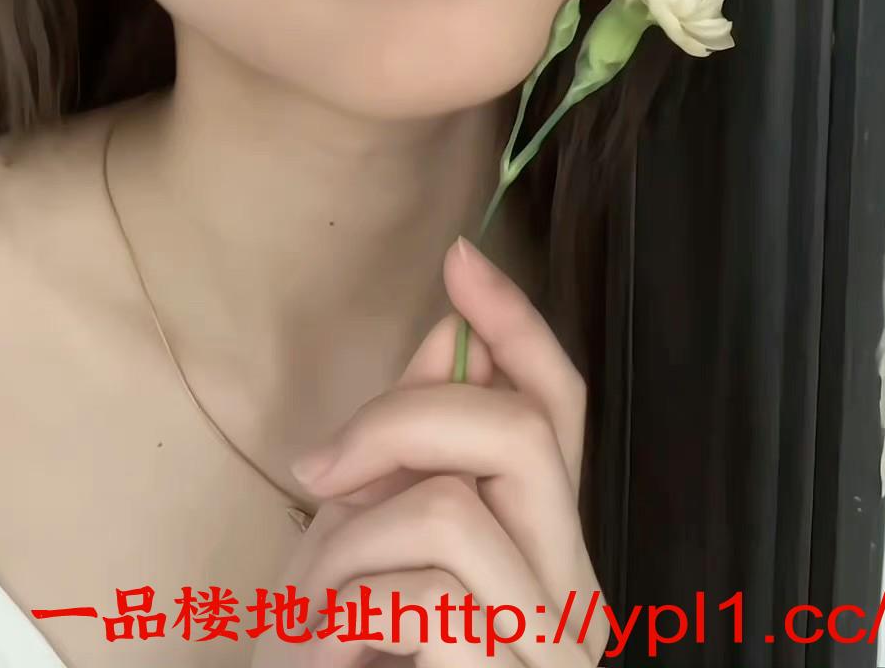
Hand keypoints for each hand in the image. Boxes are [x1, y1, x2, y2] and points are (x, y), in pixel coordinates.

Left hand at [250, 237, 608, 665]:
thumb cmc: (349, 665)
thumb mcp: (372, 541)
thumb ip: (416, 450)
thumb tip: (444, 335)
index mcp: (545, 546)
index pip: (558, 409)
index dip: (515, 325)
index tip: (462, 257)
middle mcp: (573, 593)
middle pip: (518, 431)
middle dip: (404, 417)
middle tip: (319, 468)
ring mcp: (550, 648)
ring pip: (450, 508)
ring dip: (347, 541)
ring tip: (311, 606)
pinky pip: (417, 596)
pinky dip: (342, 610)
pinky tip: (328, 654)